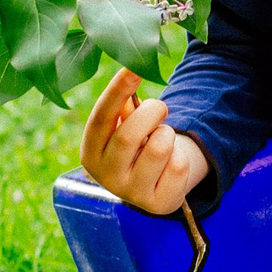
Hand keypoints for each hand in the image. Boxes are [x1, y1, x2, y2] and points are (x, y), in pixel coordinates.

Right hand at [81, 66, 209, 216]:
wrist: (155, 184)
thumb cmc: (137, 145)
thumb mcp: (125, 126)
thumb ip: (125, 105)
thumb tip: (131, 70)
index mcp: (90, 152)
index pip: (101, 118)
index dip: (117, 91)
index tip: (133, 68)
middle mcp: (105, 177)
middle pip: (129, 135)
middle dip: (152, 113)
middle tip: (161, 108)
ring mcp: (131, 194)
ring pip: (158, 149)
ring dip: (167, 134)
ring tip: (163, 139)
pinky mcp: (158, 204)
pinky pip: (178, 167)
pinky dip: (181, 156)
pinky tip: (172, 163)